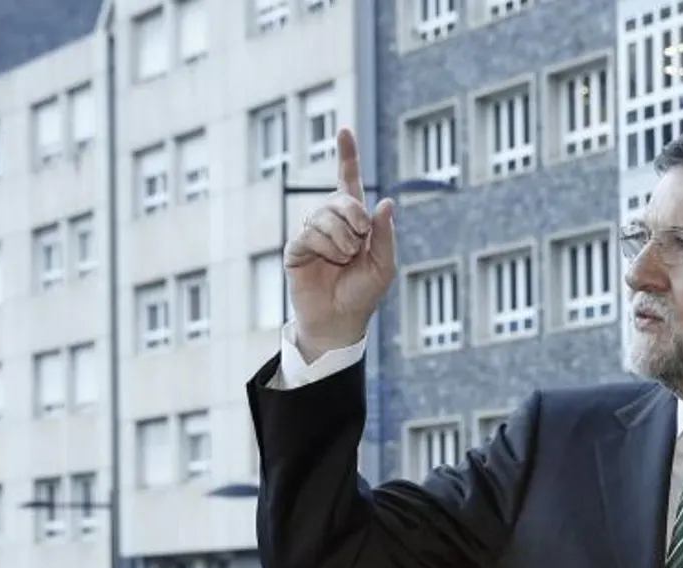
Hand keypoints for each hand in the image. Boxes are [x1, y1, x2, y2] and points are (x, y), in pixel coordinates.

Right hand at [283, 126, 396, 357]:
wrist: (341, 321)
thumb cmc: (363, 294)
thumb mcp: (384, 265)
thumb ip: (385, 234)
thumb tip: (387, 201)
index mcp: (354, 221)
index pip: (348, 181)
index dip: (347, 156)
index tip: (345, 130)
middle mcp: (330, 222)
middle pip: (339, 198)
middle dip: (354, 214)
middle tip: (360, 239)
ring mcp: (311, 233)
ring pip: (323, 215)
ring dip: (341, 236)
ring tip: (346, 257)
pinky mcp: (295, 248)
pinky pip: (309, 234)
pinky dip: (326, 246)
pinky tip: (331, 260)